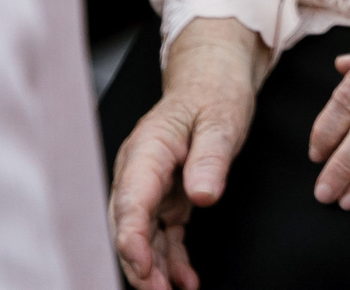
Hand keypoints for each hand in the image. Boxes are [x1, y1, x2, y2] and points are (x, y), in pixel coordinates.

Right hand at [109, 18, 265, 289]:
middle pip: (128, 225)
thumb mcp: (222, 120)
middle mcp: (140, 170)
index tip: (143, 264)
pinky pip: (162, 234)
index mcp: (147, 149)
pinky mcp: (165, 196)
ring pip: (143, 236)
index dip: (132, 238)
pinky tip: (184, 279)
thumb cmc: (213, 93)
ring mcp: (150, 186)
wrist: (212, 79)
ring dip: (154, 267)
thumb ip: (210, 156)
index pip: (130, 201)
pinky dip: (171, 259)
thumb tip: (203, 193)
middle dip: (138, 263)